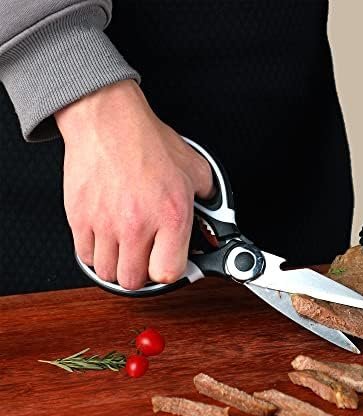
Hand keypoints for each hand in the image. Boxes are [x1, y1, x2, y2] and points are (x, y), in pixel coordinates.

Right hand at [55, 80, 213, 289]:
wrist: (108, 121)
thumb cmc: (147, 142)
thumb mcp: (195, 169)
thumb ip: (209, 198)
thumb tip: (214, 215)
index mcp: (171, 215)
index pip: (168, 273)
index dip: (170, 272)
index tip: (169, 263)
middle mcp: (137, 224)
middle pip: (134, 280)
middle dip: (142, 274)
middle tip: (145, 258)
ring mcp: (105, 224)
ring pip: (108, 273)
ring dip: (118, 267)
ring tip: (125, 250)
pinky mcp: (80, 218)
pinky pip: (84, 256)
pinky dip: (95, 254)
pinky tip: (106, 240)